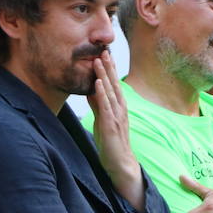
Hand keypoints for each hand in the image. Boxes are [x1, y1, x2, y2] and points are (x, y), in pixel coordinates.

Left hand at [89, 51, 146, 211]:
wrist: (120, 164)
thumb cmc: (112, 143)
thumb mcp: (103, 119)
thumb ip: (98, 105)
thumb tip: (91, 89)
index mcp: (118, 107)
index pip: (113, 84)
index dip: (109, 68)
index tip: (104, 52)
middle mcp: (120, 108)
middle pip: (114, 83)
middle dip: (109, 66)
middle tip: (104, 48)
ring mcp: (116, 116)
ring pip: (110, 91)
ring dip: (105, 75)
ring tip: (99, 59)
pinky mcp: (111, 125)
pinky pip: (106, 106)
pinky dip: (102, 93)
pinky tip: (98, 83)